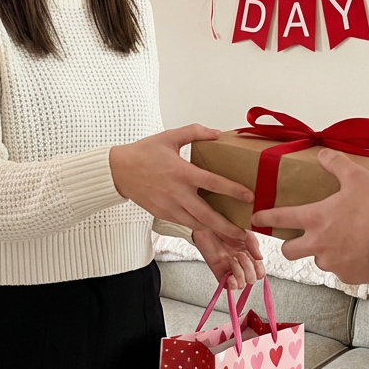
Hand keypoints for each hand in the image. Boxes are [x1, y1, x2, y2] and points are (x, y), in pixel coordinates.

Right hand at [109, 124, 254, 240]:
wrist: (119, 171)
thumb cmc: (143, 153)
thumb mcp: (169, 137)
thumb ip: (195, 132)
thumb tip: (217, 133)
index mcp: (181, 172)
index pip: (212, 183)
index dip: (233, 190)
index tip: (250, 196)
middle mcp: (177, 193)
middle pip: (207, 215)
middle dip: (227, 226)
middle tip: (244, 233)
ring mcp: (169, 206)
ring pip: (196, 224)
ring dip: (215, 231)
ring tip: (232, 236)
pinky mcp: (163, 214)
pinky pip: (185, 223)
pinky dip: (200, 228)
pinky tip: (211, 229)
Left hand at [193, 226, 265, 289]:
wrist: (206, 223)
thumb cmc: (224, 225)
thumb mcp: (244, 232)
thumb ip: (254, 244)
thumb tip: (260, 258)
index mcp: (248, 254)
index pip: (259, 271)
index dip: (260, 270)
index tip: (256, 262)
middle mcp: (240, 264)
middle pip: (251, 279)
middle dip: (249, 270)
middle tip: (241, 256)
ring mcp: (229, 268)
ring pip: (241, 284)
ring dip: (239, 274)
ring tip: (232, 260)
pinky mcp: (218, 271)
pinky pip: (227, 286)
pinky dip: (231, 285)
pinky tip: (230, 277)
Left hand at [251, 149, 368, 284]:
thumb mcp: (359, 178)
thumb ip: (337, 164)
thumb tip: (323, 153)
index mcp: (315, 219)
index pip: (280, 219)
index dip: (265, 218)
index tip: (256, 219)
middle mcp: (318, 245)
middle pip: (289, 251)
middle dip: (289, 245)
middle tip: (298, 238)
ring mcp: (332, 263)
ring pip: (318, 260)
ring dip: (323, 252)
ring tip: (342, 240)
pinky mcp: (347, 276)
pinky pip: (340, 270)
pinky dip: (345, 262)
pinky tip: (359, 252)